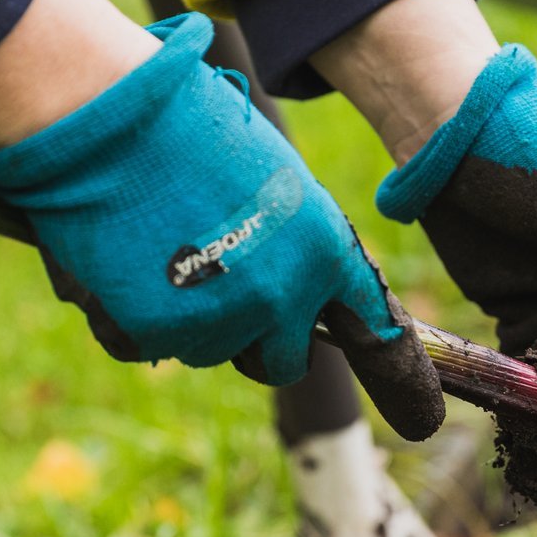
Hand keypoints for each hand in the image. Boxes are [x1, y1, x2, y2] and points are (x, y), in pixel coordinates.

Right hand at [0, 12, 444, 438]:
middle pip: (283, 361)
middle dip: (258, 338)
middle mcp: (282, 297)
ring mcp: (219, 321)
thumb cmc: (193, 129)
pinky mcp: (156, 334)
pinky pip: (147, 348)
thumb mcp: (273, 182)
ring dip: (189, 320)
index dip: (400, 377)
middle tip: (221, 287)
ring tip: (159, 247)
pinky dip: (131, 317)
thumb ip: (294, 247)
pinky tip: (121, 261)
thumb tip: (290, 297)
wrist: (114, 115)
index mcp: (324, 250)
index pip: (377, 330)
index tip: (422, 420)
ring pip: (210, 351)